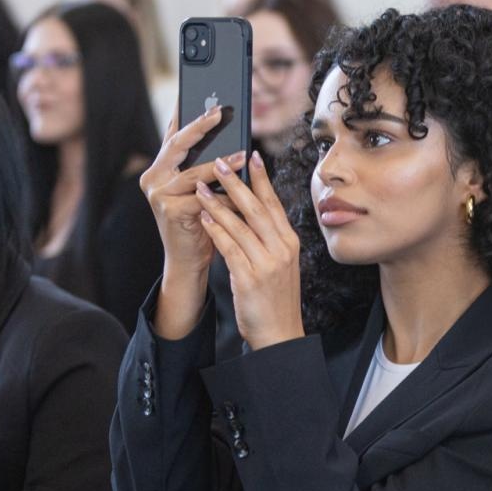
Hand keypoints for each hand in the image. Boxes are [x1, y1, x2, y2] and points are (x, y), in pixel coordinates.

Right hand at [139, 108, 248, 277]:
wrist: (188, 260)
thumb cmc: (199, 222)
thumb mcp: (200, 189)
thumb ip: (205, 166)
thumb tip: (232, 141)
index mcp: (160, 168)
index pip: (173, 134)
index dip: (184, 113)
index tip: (197, 92)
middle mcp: (154, 177)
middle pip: (178, 144)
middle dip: (199, 126)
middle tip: (219, 111)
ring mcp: (159, 194)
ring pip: (193, 172)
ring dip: (221, 163)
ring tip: (243, 154)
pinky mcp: (170, 211)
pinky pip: (204, 198)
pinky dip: (225, 195)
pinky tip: (242, 191)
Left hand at [194, 151, 303, 350]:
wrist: (279, 334)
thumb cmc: (275, 299)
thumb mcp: (279, 264)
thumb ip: (267, 239)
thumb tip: (249, 212)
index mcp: (289, 242)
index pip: (274, 204)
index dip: (262, 179)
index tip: (251, 156)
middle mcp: (282, 249)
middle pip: (257, 208)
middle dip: (237, 182)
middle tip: (220, 162)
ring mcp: (267, 263)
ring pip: (240, 225)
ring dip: (219, 202)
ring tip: (202, 186)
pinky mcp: (250, 278)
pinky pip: (230, 247)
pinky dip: (216, 230)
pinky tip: (204, 217)